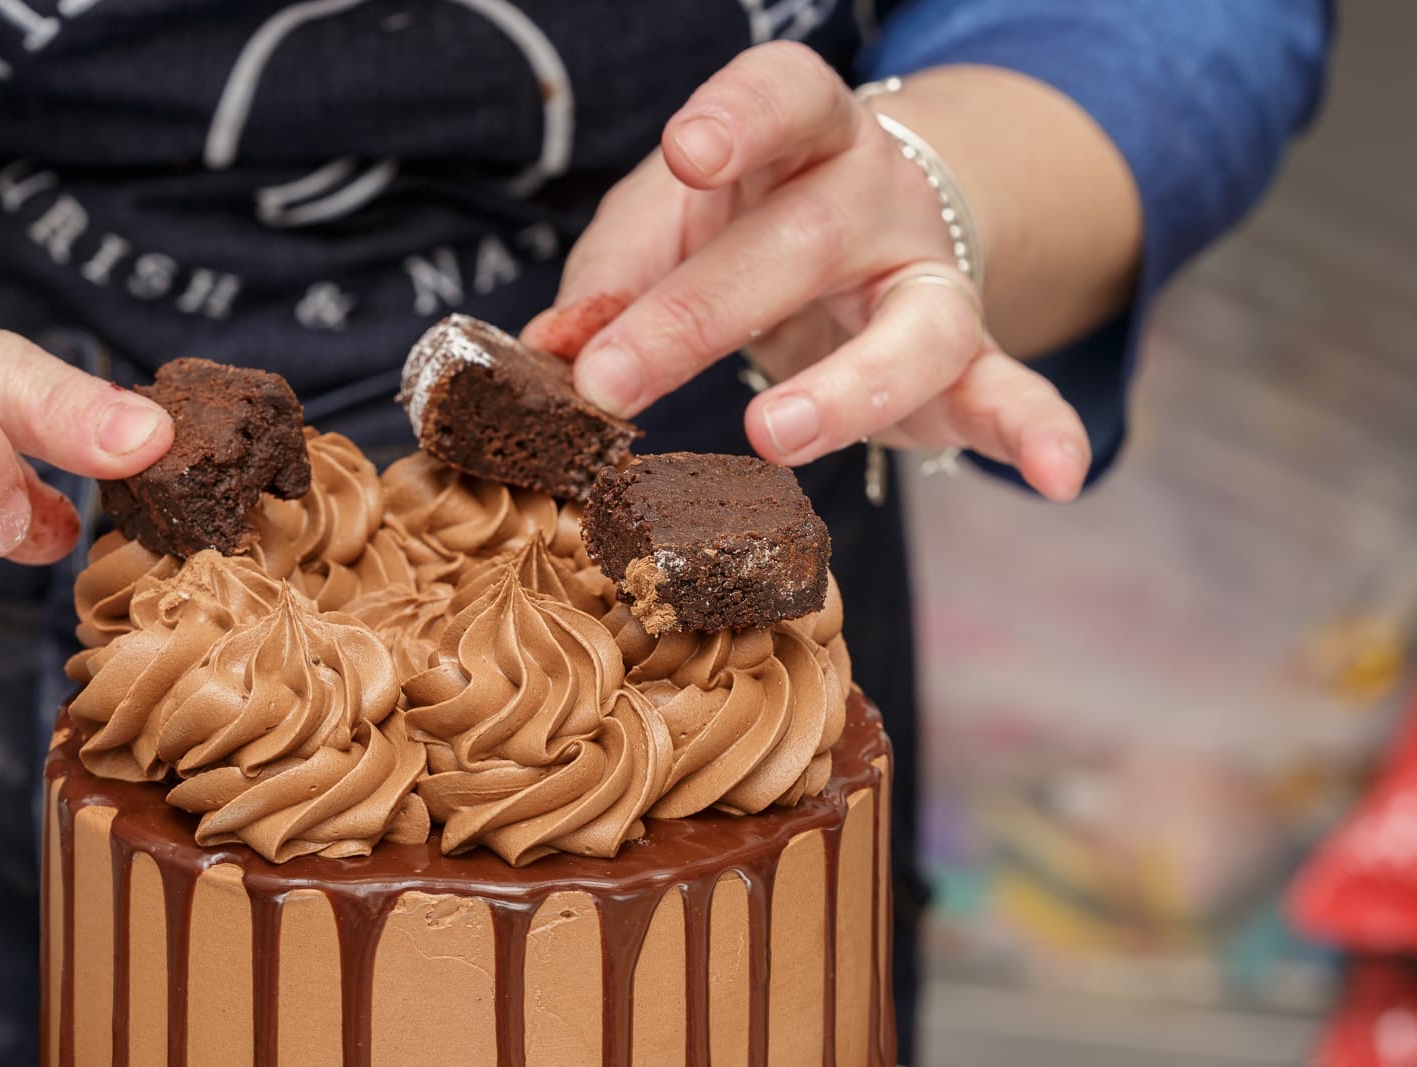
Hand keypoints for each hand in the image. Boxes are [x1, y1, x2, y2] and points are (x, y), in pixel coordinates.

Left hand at [523, 43, 1090, 500]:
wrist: (858, 242)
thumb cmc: (741, 225)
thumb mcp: (668, 224)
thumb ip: (616, 272)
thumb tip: (556, 344)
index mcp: (800, 137)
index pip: (786, 95)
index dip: (742, 117)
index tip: (688, 155)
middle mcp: (877, 197)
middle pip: (808, 238)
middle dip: (701, 312)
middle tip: (609, 380)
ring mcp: (929, 279)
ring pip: (918, 324)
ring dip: (845, 387)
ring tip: (769, 434)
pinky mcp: (965, 362)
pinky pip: (1014, 391)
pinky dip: (1039, 432)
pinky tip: (1060, 476)